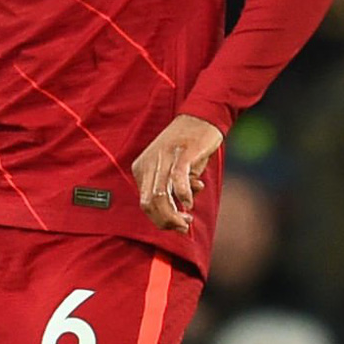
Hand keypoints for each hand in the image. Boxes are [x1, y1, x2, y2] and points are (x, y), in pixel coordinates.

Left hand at [130, 113, 223, 234]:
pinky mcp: (181, 153)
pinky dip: (183, 194)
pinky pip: (177, 179)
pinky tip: (189, 203)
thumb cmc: (189, 146)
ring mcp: (163, 158)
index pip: (145, 203)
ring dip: (173, 214)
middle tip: (182, 227)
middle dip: (165, 221)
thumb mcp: (173, 168)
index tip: (177, 225)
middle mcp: (148, 164)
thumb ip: (173, 189)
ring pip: (160, 195)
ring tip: (186, 220)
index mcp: (142, 168)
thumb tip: (183, 210)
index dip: (160, 219)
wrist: (201, 117)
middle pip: (149, 203)